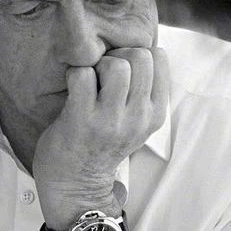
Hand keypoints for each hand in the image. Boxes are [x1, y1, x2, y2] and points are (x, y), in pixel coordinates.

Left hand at [33, 46, 169, 226]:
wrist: (75, 183)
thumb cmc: (102, 144)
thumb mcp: (136, 122)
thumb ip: (143, 90)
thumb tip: (140, 47)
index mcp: (154, 113)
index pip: (158, 58)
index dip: (135, 53)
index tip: (121, 70)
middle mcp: (138, 117)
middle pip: (139, 56)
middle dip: (117, 55)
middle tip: (102, 74)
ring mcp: (110, 120)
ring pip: (116, 65)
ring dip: (97, 65)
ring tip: (89, 82)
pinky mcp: (81, 119)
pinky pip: (82, 75)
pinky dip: (74, 74)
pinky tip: (72, 89)